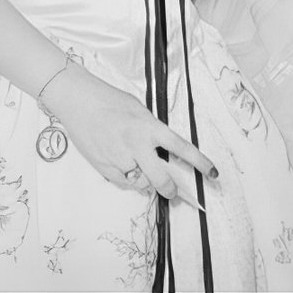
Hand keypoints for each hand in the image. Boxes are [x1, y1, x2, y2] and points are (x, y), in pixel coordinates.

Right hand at [40, 62, 217, 202]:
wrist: (79, 100)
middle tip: (174, 192)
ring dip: (144, 179)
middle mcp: (138, 145)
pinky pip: (124, 183)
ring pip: (141, 183)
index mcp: (150, 127)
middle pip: (162, 179)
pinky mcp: (105, 168)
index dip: (201, 163)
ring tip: (135, 162)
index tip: (213, 174)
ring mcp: (121, 159)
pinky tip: (121, 163)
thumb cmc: (110, 100)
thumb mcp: (139, 110)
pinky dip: (127, 178)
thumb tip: (161, 151)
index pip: (182, 148)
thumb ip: (152, 131)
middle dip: (171, 190)